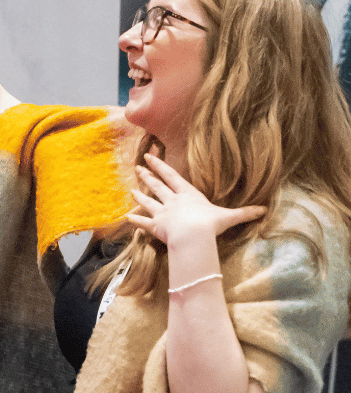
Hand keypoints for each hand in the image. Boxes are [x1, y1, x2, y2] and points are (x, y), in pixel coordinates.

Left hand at [128, 154, 265, 246]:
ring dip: (140, 196)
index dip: (160, 166)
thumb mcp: (229, 217)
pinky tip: (128, 218)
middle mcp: (172, 201)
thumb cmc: (210, 223)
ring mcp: (162, 213)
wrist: (193, 236)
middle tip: (137, 168)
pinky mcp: (156, 227)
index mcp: (187, 194)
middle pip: (157, 186)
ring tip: (131, 191)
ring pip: (148, 202)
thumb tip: (265, 210)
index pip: (172, 176)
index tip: (150, 156)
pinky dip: (136, 221)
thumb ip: (245, 213)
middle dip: (148, 176)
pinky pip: (144, 223)